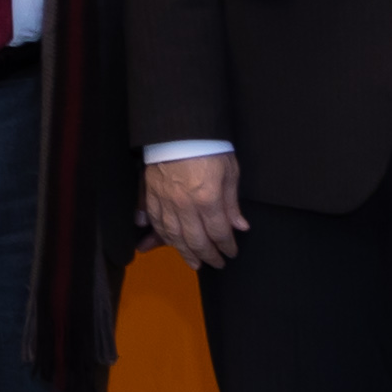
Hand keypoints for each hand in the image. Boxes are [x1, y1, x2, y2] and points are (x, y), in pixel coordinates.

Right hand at [144, 150, 246, 268]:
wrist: (178, 127)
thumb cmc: (207, 146)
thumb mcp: (229, 171)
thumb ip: (232, 202)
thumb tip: (240, 226)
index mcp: (207, 199)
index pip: (219, 233)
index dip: (227, 246)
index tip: (232, 252)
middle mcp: (184, 205)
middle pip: (196, 240)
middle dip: (208, 255)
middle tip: (216, 264)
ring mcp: (164, 201)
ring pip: (173, 236)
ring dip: (184, 252)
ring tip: (194, 262)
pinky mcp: (151, 193)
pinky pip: (155, 221)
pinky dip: (160, 234)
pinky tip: (166, 242)